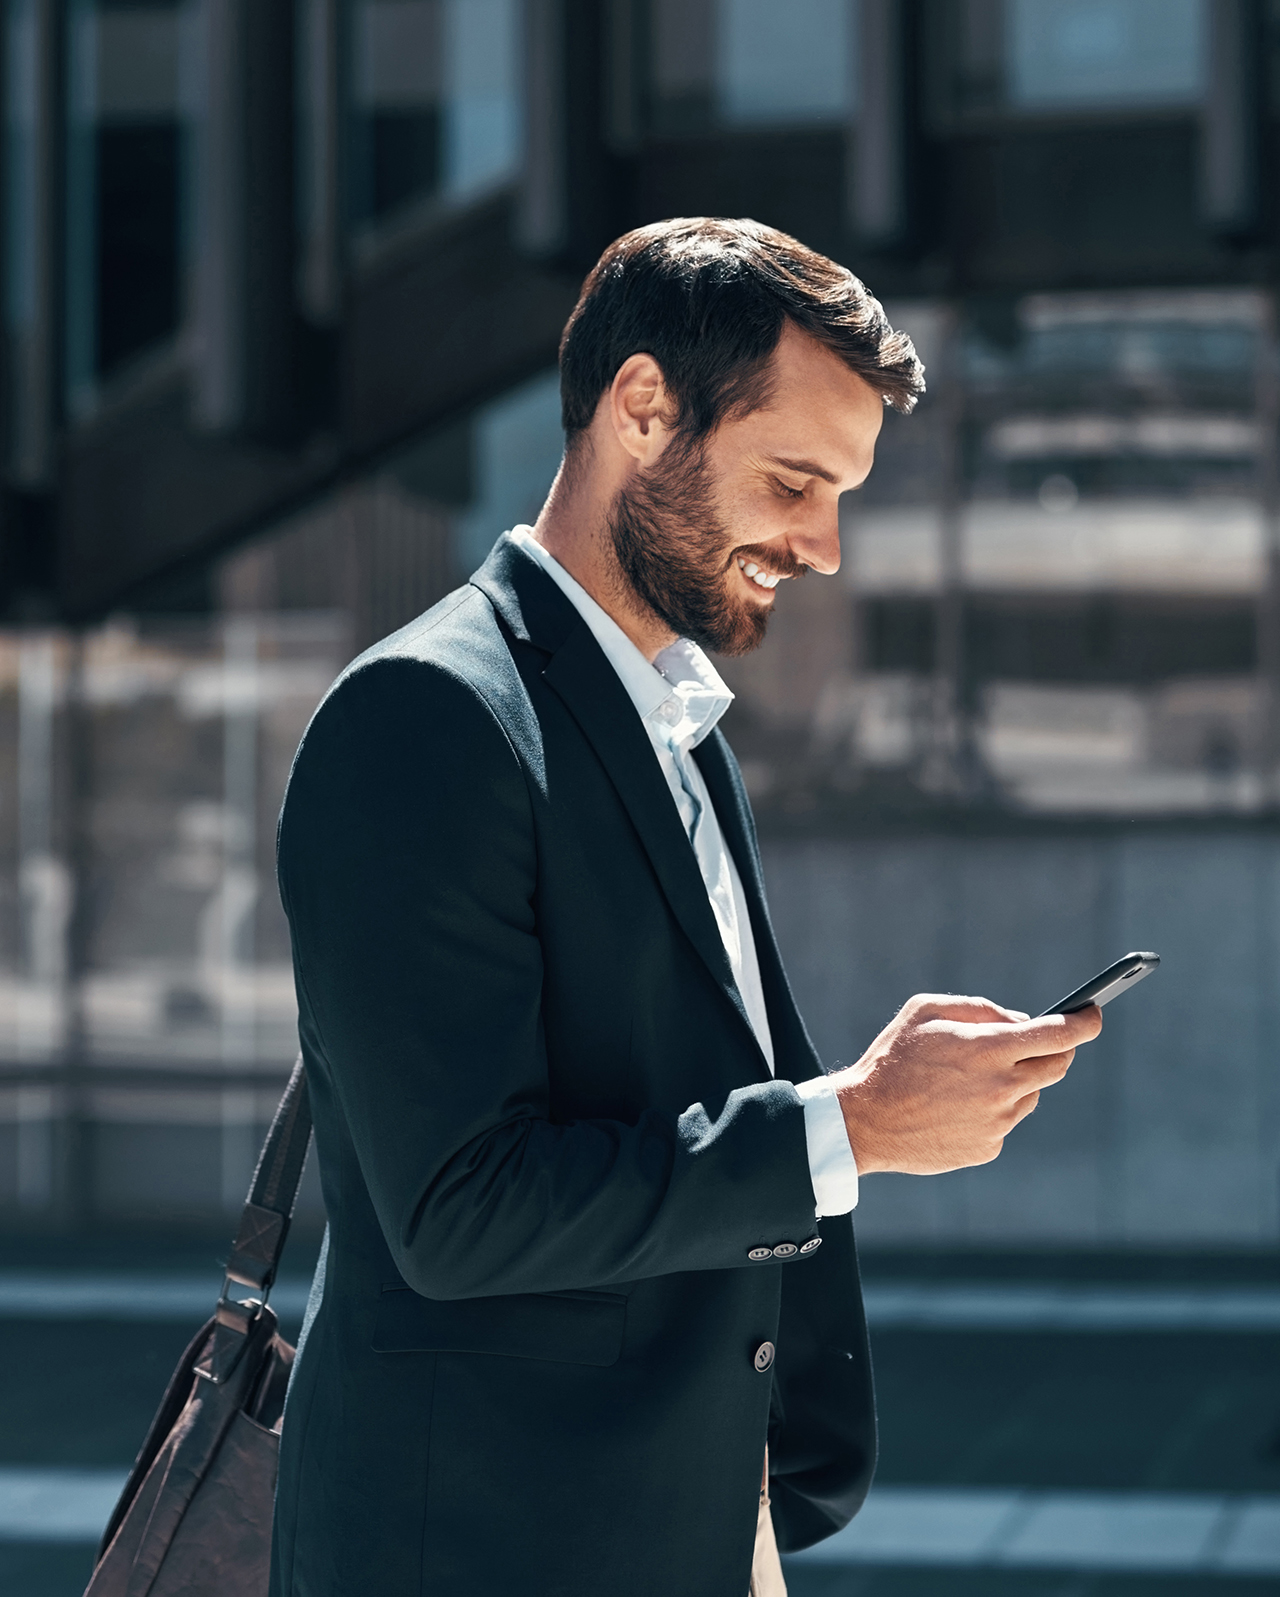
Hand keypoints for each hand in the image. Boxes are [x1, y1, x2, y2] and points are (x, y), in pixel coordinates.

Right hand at [832, 995, 1101, 1175]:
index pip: (1059, 1034)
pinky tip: (955, 1106)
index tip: (1093, 1014)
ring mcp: (997, 1122)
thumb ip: (979, 1009)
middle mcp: (1001, 1088)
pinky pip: (1005, 1121)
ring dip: (1016, 1080)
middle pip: (1057, 1066)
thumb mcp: (925, 1011)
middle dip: (1058, 1049)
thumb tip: (1020, 1021)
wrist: (863, 1122)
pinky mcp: (987, 1148)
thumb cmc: (891, 1058)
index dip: (1084, 1022)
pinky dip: (992, 1109)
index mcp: (988, 1050)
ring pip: (1030, 1095)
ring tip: (969, 1078)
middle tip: (1040, 1041)